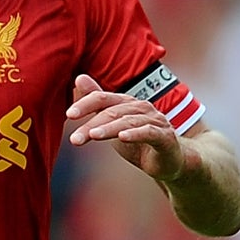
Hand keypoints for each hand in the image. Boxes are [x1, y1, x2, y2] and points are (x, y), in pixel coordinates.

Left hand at [65, 73, 184, 181]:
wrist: (170, 162)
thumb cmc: (139, 141)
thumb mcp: (113, 123)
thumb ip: (98, 103)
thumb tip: (79, 78)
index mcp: (127, 103)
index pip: (103, 98)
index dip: (85, 104)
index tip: (69, 115)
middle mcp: (141, 108)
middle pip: (112, 112)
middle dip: (92, 124)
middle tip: (75, 138)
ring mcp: (155, 121)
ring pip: (128, 121)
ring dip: (109, 129)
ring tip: (92, 136)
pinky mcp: (165, 137)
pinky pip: (149, 132)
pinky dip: (135, 134)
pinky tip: (123, 137)